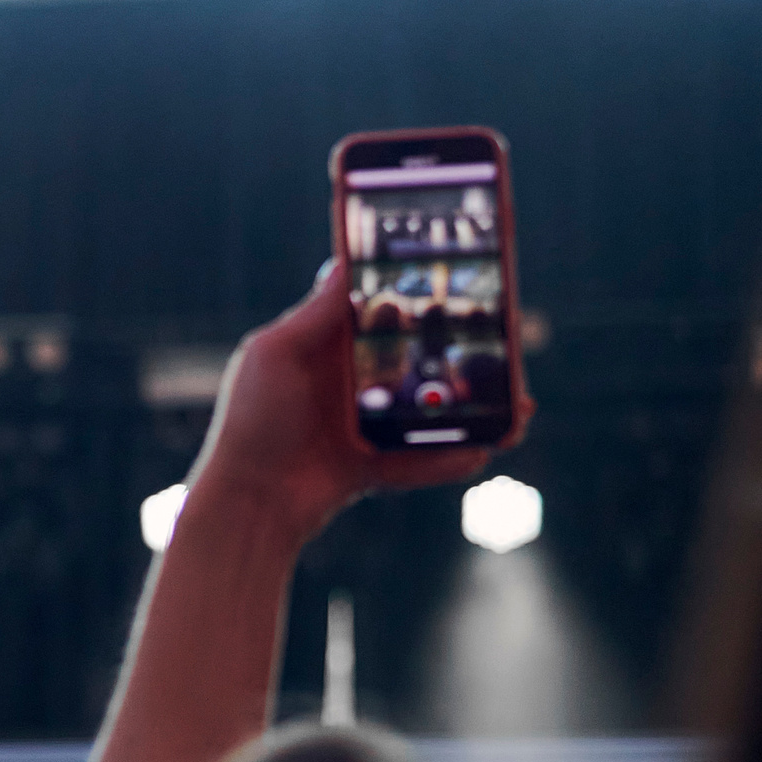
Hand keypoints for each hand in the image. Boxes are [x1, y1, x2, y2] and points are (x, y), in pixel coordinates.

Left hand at [187, 263, 531, 546]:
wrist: (245, 502)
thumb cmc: (251, 423)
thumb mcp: (274, 355)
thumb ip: (314, 313)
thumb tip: (344, 259)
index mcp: (327, 349)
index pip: (382, 311)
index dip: (417, 292)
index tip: (463, 272)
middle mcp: (351, 384)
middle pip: (419, 360)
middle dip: (463, 351)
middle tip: (507, 337)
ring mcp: (367, 427)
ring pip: (433, 411)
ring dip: (476, 407)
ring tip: (517, 402)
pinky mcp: (373, 467)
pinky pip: (424, 462)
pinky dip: (452, 458)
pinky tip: (486, 448)